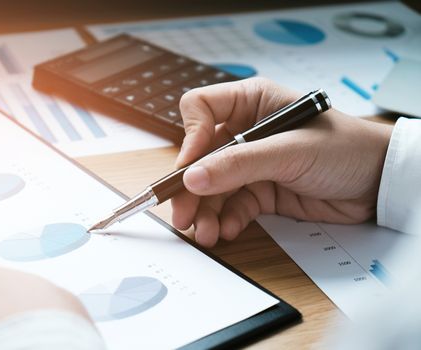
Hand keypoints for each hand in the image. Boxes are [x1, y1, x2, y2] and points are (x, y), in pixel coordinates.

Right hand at [172, 78, 392, 246]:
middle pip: (202, 156)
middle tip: (183, 214)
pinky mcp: (261, 192)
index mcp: (252, 103)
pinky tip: (227, 230)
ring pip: (214, 186)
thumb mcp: (290, 151)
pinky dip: (227, 219)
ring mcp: (252, 164)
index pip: (202, 110)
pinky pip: (233, 205)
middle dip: (191, 187)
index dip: (190, 136)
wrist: (379, 184)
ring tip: (206, 233)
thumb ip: (239, 164)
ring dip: (207, 210)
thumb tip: (192, 177)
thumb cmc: (345, 149)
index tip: (189, 168)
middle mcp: (246, 132)